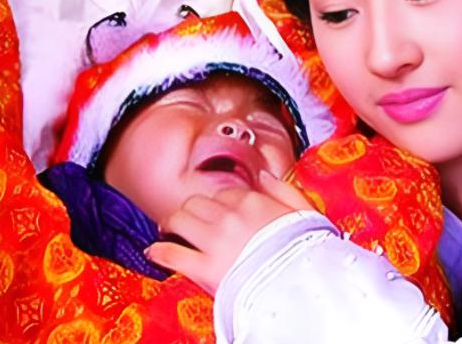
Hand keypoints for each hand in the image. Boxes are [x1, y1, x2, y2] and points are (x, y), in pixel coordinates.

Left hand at [145, 170, 312, 293]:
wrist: (302, 287)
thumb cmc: (307, 252)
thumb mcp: (306, 213)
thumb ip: (283, 189)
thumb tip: (263, 175)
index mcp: (253, 202)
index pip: (224, 193)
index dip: (219, 203)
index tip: (218, 212)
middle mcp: (230, 216)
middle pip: (195, 202)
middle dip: (191, 210)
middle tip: (189, 219)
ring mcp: (215, 241)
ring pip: (178, 219)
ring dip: (172, 224)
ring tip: (171, 230)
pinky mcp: (204, 269)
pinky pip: (170, 254)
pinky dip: (159, 252)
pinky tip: (155, 252)